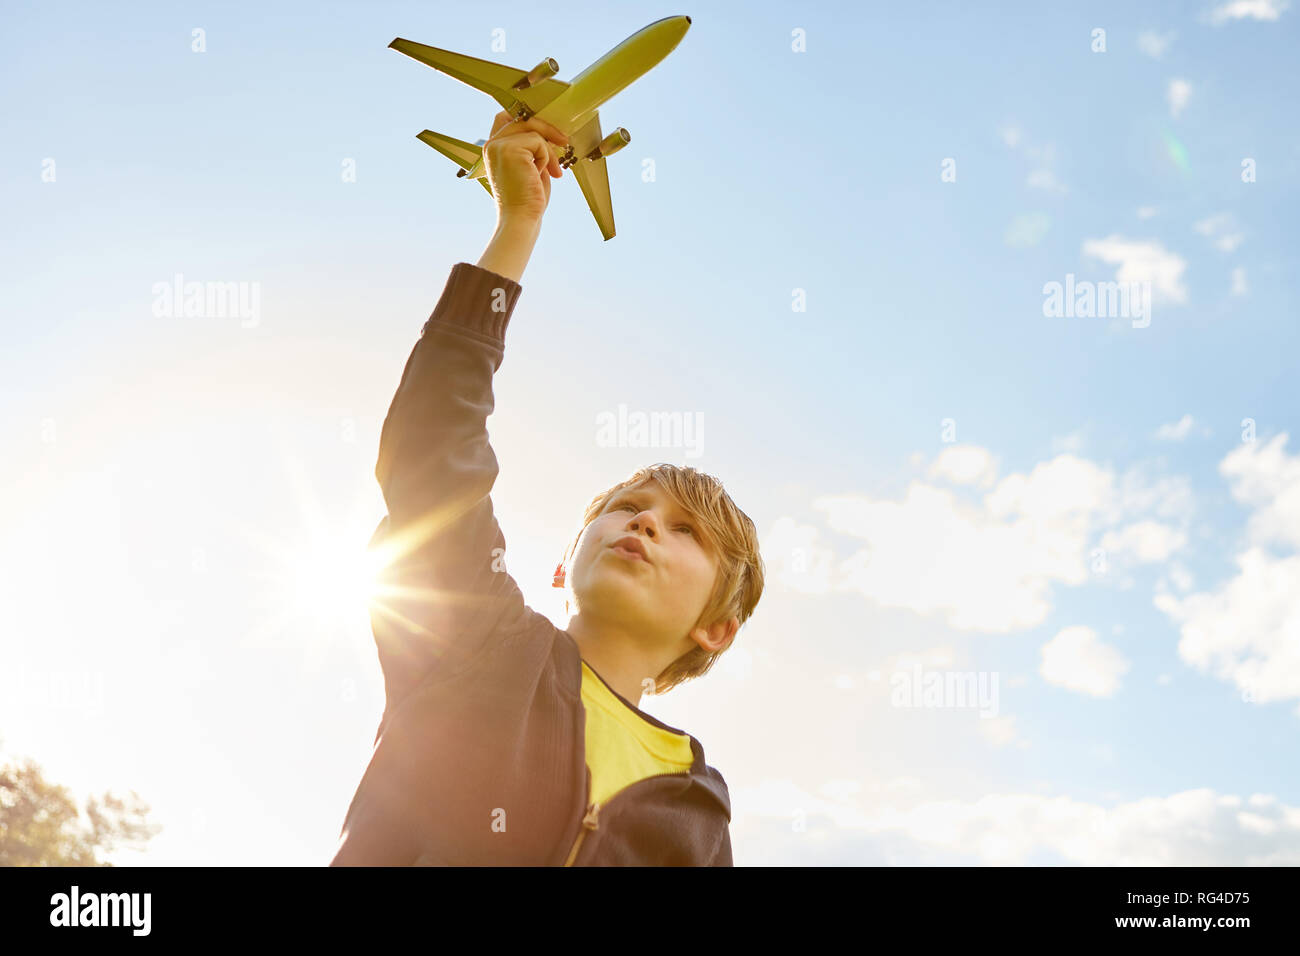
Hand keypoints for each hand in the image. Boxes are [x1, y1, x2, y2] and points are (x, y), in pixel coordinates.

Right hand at [482, 110, 569, 225]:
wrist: (522, 219)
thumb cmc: (528, 200)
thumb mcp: (530, 167)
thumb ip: (532, 148)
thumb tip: (550, 131)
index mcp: (494, 148)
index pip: (506, 118)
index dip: (528, 119)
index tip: (548, 133)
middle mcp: (492, 144)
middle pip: (522, 119)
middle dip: (547, 129)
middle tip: (564, 142)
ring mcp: (499, 146)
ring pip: (533, 130)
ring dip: (549, 151)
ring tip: (553, 171)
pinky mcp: (509, 149)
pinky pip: (538, 142)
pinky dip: (546, 158)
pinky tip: (541, 175)